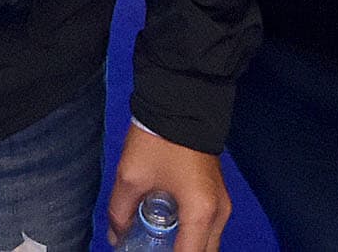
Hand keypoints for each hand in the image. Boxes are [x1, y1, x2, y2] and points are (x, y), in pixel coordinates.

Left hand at [106, 123, 228, 251]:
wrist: (183, 101)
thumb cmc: (159, 139)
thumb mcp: (131, 177)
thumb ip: (120, 213)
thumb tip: (116, 236)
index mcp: (201, 214)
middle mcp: (219, 214)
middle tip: (152, 250)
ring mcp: (222, 204)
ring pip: (208, 244)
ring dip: (187, 248)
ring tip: (158, 244)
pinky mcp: (217, 195)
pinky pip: (208, 229)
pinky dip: (192, 237)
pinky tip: (168, 233)